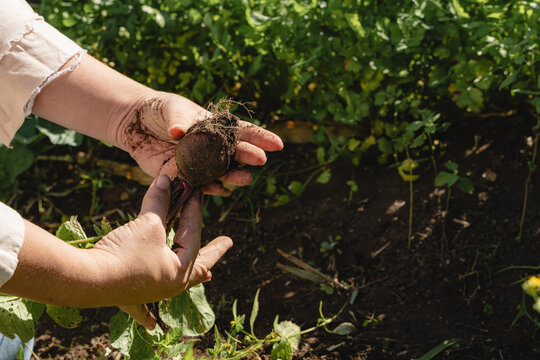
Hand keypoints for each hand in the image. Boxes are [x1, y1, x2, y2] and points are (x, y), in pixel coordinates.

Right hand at [90, 174, 231, 328]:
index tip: (196, 190)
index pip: (192, 232)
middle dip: (213, 251)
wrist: (89, 281)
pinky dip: (148, 314)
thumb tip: (167, 178)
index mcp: (181, 269)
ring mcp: (152, 292)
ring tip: (207, 274)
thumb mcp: (147, 224)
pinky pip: (143, 309)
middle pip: (198, 264)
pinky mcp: (130, 296)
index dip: (193, 208)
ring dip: (192, 273)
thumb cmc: (125, 253)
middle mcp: (171, 285)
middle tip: (228, 242)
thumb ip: (160, 201)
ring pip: (178, 281)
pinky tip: (153, 326)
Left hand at [114, 91, 283, 194]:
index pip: (243, 132)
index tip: (277, 144)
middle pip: (236, 154)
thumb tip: (178, 132)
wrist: (136, 126)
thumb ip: (178, 120)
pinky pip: (201, 186)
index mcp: (216, 128)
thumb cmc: (160, 111)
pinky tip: (219, 189)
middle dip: (250, 157)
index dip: (261, 138)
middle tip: (260, 160)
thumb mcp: (171, 109)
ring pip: (223, 173)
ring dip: (234, 176)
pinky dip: (210, 189)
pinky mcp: (184, 177)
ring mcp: (201, 164)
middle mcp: (213, 148)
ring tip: (245, 178)